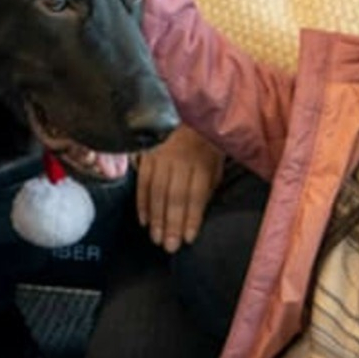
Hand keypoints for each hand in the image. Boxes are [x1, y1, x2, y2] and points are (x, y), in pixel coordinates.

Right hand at [136, 126, 223, 252]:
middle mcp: (181, 158)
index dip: (192, 218)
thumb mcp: (215, 160)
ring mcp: (162, 155)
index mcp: (203, 161)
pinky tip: (144, 220)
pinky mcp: (147, 153)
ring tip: (156, 238)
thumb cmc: (204, 141)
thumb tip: (197, 214)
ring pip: (157, 191)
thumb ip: (208, 185)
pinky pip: (143, 182)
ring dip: (156, 218)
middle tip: (169, 247)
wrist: (184, 110)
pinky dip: (142, 203)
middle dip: (172, 224)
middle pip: (175, 196)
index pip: (196, 194)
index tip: (188, 238)